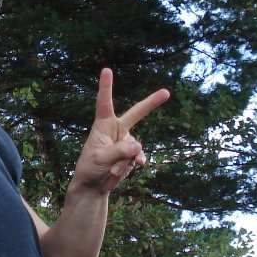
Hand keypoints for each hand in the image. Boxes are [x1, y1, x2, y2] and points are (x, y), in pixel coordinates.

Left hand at [70, 68, 169, 194]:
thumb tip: (138, 147)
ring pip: (135, 147)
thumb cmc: (90, 168)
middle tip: (166, 92)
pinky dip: (131, 165)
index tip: (106, 70)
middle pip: (136, 113)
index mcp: (103, 125)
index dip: (106, 87)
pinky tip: (120, 172)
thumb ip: (119, 151)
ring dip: (125, 160)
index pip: (105, 103)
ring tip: (112, 169)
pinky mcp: (132, 155)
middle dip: (151, 103)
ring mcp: (126, 142)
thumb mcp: (100, 158)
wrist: (93, 186)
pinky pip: (138, 157)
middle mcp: (116, 130)